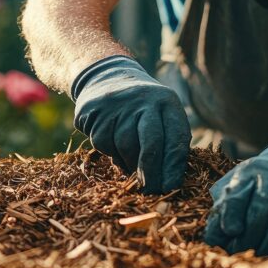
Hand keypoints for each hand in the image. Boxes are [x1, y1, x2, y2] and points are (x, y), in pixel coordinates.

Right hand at [72, 55, 190, 193]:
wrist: (107, 76)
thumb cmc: (143, 108)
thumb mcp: (162, 115)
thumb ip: (167, 144)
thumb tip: (164, 184)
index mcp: (166, 101)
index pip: (175, 138)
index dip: (172, 167)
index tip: (169, 188)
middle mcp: (142, 99)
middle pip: (149, 143)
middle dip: (150, 172)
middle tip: (150, 191)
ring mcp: (115, 103)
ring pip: (123, 147)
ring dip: (127, 161)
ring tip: (129, 159)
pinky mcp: (92, 109)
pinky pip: (102, 143)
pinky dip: (109, 151)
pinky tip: (112, 140)